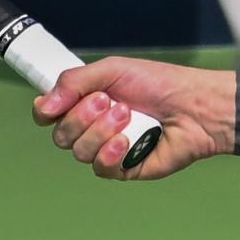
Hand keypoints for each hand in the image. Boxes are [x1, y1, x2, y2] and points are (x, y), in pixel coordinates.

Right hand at [32, 53, 223, 178]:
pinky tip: (127, 141)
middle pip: (60, 135)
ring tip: (128, 116)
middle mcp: (92, 128)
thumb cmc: (159, 84)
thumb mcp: (113, 70)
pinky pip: (100, 168)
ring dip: (101, 131)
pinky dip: (110, 153)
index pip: (48, 115)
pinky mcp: (124, 169)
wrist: (194, 107)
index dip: (45, 112)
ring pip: (79, 151)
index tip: (54, 104)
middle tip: (108, 102)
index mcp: (85, 103)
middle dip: (81, 117)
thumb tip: (44, 103)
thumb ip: (74, 81)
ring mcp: (107, 150)